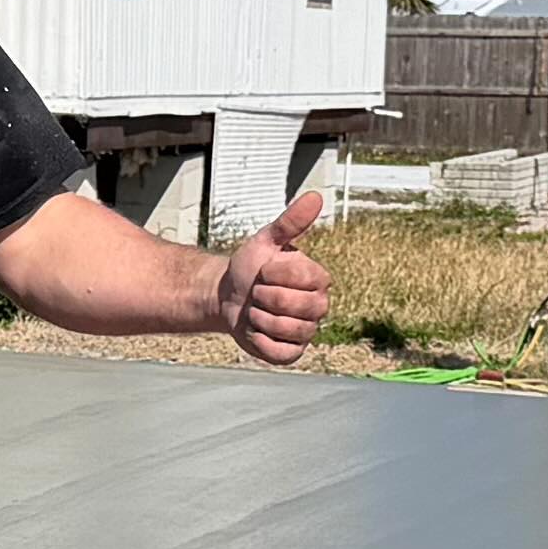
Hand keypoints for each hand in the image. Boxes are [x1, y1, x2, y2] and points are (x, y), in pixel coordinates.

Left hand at [216, 194, 330, 366]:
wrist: (228, 295)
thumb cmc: (251, 266)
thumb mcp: (266, 240)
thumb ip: (291, 221)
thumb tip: (316, 196)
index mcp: (318, 278)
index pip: (301, 279)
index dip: (273, 275)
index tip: (264, 271)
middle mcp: (319, 306)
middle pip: (296, 307)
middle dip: (265, 297)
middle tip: (257, 292)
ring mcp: (306, 331)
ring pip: (286, 330)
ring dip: (260, 319)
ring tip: (256, 310)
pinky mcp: (291, 353)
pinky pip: (280, 352)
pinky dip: (260, 341)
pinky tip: (255, 330)